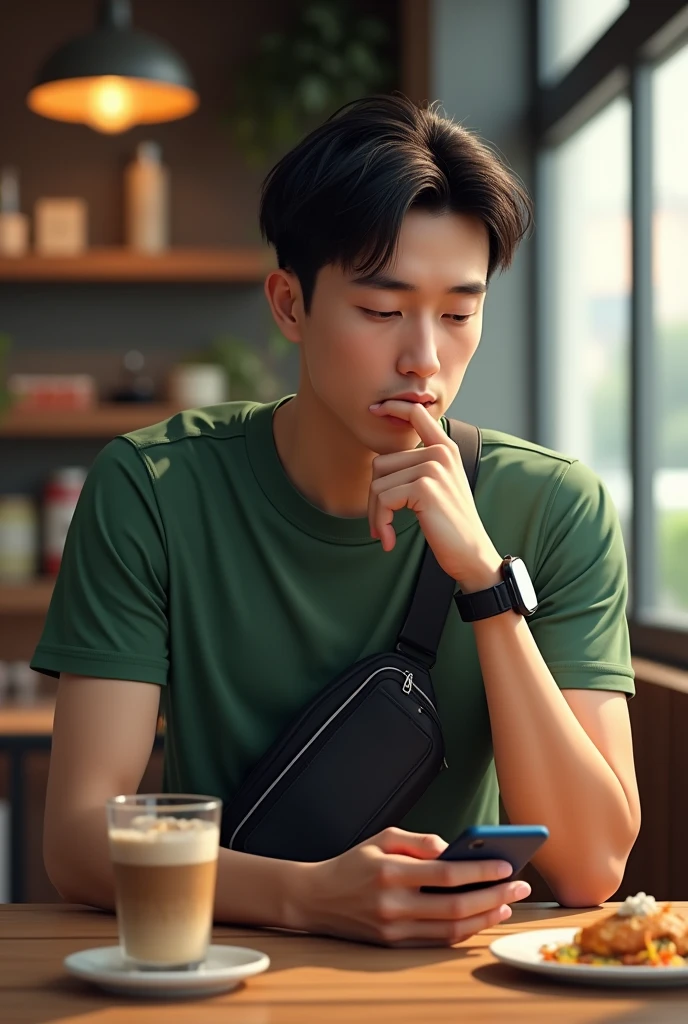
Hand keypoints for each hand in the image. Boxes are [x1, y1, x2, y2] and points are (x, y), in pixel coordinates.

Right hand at [288, 827, 530, 947]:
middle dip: (493, 896)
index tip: (506, 865)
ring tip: (507, 904)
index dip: (480, 871)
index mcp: (390, 873)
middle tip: (518, 886)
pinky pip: (438, 942)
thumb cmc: (353, 864)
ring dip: (485, 918)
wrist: (316, 898)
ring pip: (451, 929)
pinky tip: (481, 919)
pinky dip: (464, 932)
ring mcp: (394, 930)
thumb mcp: (382, 838)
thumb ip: (419, 841)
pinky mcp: (394, 946)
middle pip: (455, 906)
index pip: (446, 874)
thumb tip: (454, 848)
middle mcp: (393, 905)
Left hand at [368, 400, 500, 588]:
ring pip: (377, 485)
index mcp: (444, 448)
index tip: (374, 408)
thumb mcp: (438, 486)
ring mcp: (433, 468)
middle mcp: (440, 452)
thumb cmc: (449, 524)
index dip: (393, 407)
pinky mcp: (424, 488)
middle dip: (374, 499)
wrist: (471, 554)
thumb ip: (418, 466)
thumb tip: (379, 463)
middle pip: (380, 464)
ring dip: (376, 515)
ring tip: (386, 533)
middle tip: (381, 524)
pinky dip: (381, 523)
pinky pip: (383, 500)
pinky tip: (389, 540)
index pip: (416, 413)